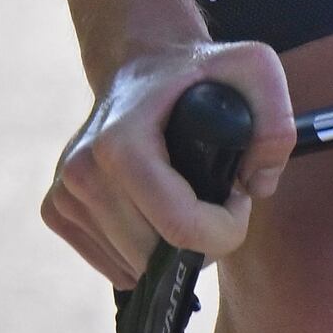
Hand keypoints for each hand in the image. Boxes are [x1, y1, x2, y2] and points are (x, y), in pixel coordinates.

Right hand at [42, 39, 295, 285]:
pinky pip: (113, 267)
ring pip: (135, 268)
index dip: (226, 229)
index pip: (180, 228)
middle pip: (157, 256)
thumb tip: (257, 185)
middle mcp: (82, 170)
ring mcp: (65, 193)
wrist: (141, 65)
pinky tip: (153, 212)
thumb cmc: (200, 73)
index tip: (237, 197)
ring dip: (171, 249)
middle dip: (201, 241)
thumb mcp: (253, 70)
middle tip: (212, 195)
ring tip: (183, 197)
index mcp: (120, 143)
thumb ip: (275, 120)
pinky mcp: (57, 209)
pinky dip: (143, 253)